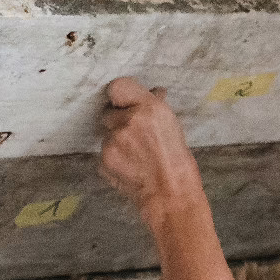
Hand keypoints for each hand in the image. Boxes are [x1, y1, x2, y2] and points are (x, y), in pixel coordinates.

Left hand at [100, 77, 205, 224]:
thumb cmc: (176, 159)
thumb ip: (154, 106)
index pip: (117, 87)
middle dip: (117, 121)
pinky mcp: (103, 160)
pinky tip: (129, 165)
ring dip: (116, 141)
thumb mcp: (171, 124)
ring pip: (106, 134)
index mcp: (149, 108)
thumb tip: (152, 92)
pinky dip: (113, 157)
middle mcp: (128, 122)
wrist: (169, 192)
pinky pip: (103, 152)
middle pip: (108, 112)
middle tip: (133, 135)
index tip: (123, 102)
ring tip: (135, 154)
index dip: (119, 95)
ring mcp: (112, 142)